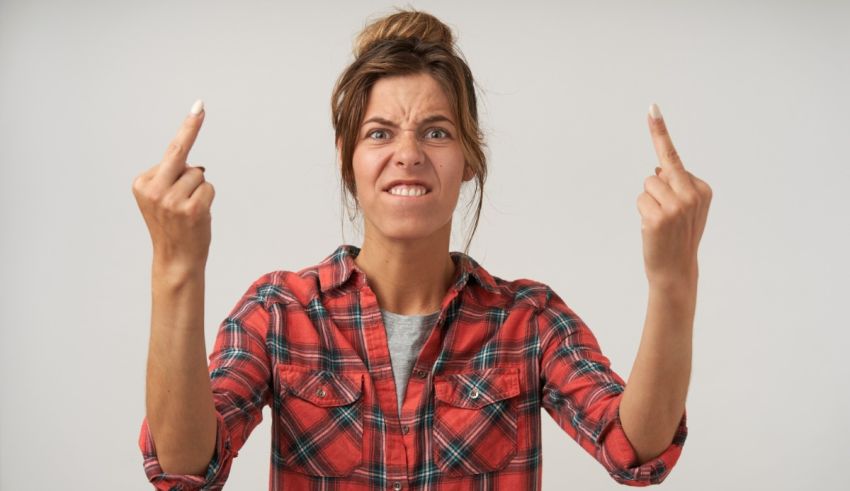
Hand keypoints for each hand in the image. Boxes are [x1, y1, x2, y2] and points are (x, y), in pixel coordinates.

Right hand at [132, 100, 213, 270]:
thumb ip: (173, 177)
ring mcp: (171, 199)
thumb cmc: (173, 226)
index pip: (171, 151)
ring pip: (198, 174)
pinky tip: (197, 215)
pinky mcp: (191, 208)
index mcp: (142, 183)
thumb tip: (196, 167)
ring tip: (189, 210)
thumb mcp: (163, 198)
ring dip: (200, 189)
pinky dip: (207, 198)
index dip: (187, 129)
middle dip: (190, 127)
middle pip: (181, 154)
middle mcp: (153, 189)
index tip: (199, 106)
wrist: (175, 259)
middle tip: (200, 105)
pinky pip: (208, 187)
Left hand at [636, 104, 711, 285]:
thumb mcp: (686, 208)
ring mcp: (677, 205)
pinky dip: (642, 214)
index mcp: (703, 188)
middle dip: (656, 186)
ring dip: (648, 203)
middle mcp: (693, 194)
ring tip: (660, 223)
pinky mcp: (659, 217)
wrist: (677, 270)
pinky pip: (640, 200)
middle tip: (666, 213)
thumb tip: (658, 169)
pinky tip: (654, 230)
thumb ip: (676, 185)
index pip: (674, 156)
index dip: (660, 131)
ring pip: (647, 185)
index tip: (651, 107)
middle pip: (659, 171)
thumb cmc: (678, 237)